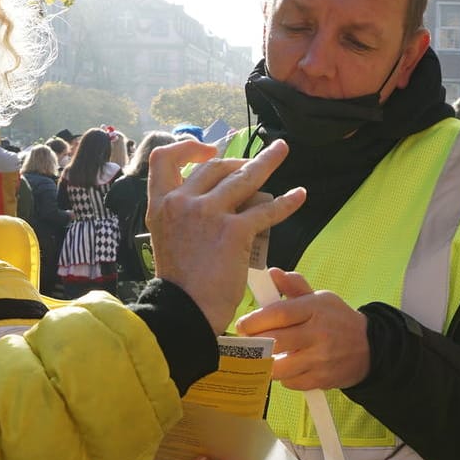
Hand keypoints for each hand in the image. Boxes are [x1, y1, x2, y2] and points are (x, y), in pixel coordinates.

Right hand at [145, 139, 305, 332]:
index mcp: (160, 205)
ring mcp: (208, 213)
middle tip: (253, 165)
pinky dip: (286, 202)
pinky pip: (266, 210)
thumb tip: (218, 201)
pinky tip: (300, 195)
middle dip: (238, 160)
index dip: (187, 148)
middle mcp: (181, 202)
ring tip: (281, 150)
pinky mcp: (234, 230)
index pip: (164, 158)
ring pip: (244, 177)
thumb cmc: (180, 284)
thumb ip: (184, 217)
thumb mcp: (168, 239)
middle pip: (214, 166)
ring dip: (266, 162)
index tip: (208, 150)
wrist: (184, 311)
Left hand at [233, 268, 370, 390]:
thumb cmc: (337, 320)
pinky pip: (290, 382)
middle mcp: (319, 333)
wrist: (369, 347)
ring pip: (279, 366)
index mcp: (316, 308)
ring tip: (268, 355)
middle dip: (255, 343)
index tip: (242, 325)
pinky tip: (288, 366)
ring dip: (268, 362)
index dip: (254, 320)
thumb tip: (272, 274)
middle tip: (248, 342)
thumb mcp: (319, 298)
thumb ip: (294, 287)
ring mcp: (321, 359)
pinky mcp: (322, 379)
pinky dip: (283, 376)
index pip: (279, 313)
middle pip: (275, 341)